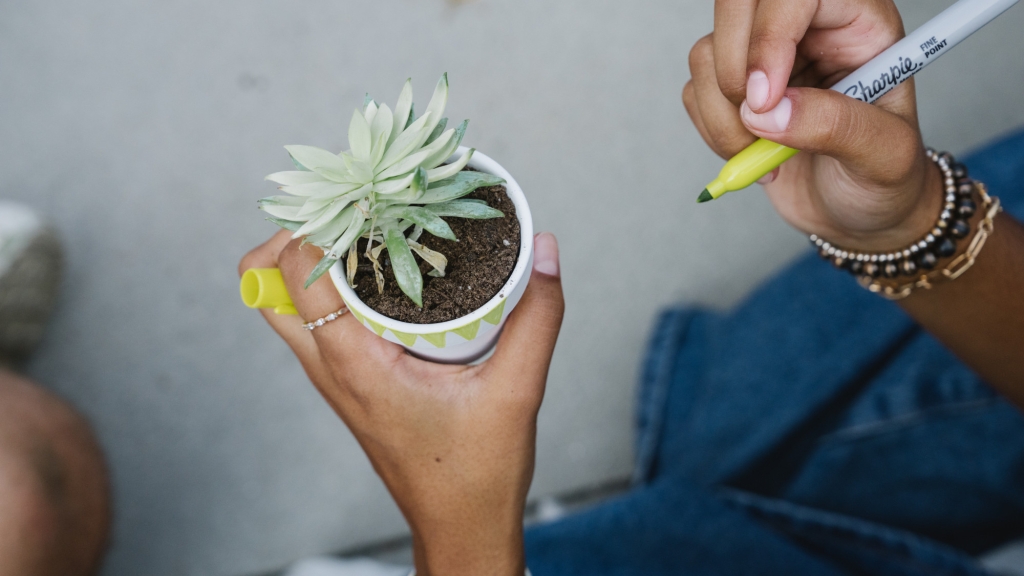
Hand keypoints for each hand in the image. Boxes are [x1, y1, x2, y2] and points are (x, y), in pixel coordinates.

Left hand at [239, 231, 564, 575]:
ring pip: (283, 302)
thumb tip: (545, 249)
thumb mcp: (517, 390)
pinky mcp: (345, 383)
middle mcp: (329, 368)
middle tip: (349, 206)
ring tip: (363, 228)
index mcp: (355, 364)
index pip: (298, 272)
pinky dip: (326, 284)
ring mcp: (331, 378)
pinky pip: (311, 320)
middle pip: (265, 283)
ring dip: (306, 257)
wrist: (460, 527)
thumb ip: (536, 316)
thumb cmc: (478, 473)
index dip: (319, 220)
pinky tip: (379, 270)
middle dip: (293, 232)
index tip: (364, 192)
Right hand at [684, 0, 942, 251]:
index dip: (771, 36)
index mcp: (856, 22)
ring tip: (762, 151)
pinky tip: (750, 154)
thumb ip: (835, 126)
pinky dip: (713, 131)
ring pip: (707, 52)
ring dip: (723, 113)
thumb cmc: (886, 179)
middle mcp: (807, 29)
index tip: (766, 100)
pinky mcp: (733, 89)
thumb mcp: (885, 156)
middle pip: (739, 3)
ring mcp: (765, 57)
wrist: (859, 214)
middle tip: (757, 120)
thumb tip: (771, 111)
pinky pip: (695, 91)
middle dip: (734, 68)